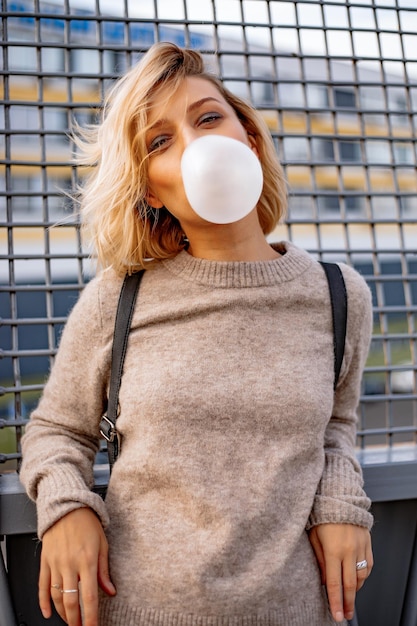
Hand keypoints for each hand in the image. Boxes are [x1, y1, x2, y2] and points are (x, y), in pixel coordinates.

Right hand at [39, 507, 115, 625]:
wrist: (67, 506)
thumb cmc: (87, 523)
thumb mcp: (103, 543)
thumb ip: (104, 570)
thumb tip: (110, 591)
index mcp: (87, 560)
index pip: (90, 596)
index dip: (91, 617)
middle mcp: (70, 564)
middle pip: (71, 602)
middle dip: (76, 621)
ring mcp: (55, 563)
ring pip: (57, 597)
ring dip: (63, 614)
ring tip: (70, 621)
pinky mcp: (45, 561)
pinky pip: (42, 586)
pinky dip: (43, 602)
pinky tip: (48, 613)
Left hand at [308, 523, 372, 622]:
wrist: (340, 498)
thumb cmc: (322, 516)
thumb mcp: (313, 537)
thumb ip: (319, 560)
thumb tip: (324, 582)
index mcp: (333, 550)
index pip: (335, 583)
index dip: (335, 601)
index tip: (336, 615)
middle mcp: (349, 551)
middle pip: (350, 585)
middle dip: (347, 603)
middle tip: (344, 615)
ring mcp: (360, 547)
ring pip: (361, 577)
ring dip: (355, 590)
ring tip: (348, 598)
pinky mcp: (367, 544)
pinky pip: (368, 566)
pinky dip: (363, 576)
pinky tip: (357, 580)